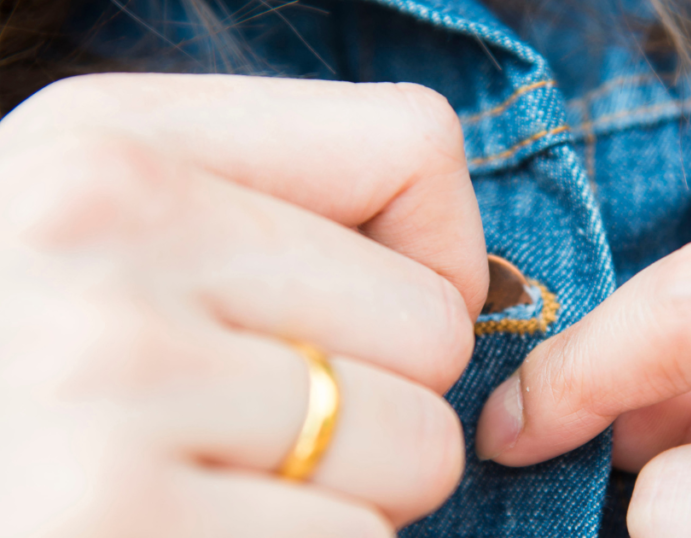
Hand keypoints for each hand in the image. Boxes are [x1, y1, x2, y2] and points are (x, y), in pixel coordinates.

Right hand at [0, 74, 487, 536]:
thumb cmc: (28, 371)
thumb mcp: (105, 236)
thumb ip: (275, 215)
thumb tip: (469, 281)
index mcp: (107, 147)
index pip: (414, 144)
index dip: (434, 248)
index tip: (366, 310)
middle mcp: (94, 249)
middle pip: (435, 324)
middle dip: (384, 399)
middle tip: (259, 429)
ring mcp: (99, 405)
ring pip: (420, 451)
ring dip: (355, 494)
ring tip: (223, 491)